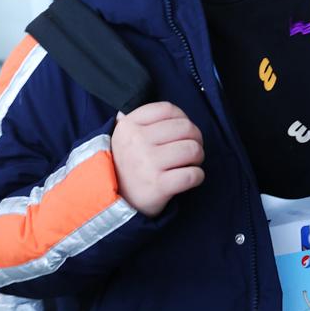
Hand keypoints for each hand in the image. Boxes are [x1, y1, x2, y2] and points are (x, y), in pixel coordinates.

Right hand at [111, 102, 204, 216]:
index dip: (182, 118)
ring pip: (192, 150)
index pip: (168, 109)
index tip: (182, 131)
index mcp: (129, 126)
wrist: (112, 200)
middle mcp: (137, 141)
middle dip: (195, 139)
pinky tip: (190, 177)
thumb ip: (144, 121)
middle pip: (186, 128)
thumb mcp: (125, 136)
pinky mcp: (158, 185)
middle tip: (190, 150)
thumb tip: (176, 115)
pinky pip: (193, 174)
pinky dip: (197, 176)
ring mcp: (148, 163)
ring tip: (189, 163)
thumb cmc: (127, 165)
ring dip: (197, 157)